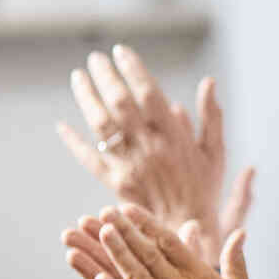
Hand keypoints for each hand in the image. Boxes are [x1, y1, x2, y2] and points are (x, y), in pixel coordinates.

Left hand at [57, 44, 254, 266]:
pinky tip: (63, 125)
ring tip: (78, 77)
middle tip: (95, 58)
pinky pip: (88, 158)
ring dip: (86, 98)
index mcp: (175, 136)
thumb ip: (211, 116)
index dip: (133, 70)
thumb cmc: (204, 188)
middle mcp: (149, 147)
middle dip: (105, 76)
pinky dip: (74, 141)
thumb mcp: (215, 151)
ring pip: (100, 125)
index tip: (121, 51)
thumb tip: (208, 82)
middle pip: (120, 103)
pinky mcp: (114, 181)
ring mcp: (129, 164)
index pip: (149, 93)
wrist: (187, 227)